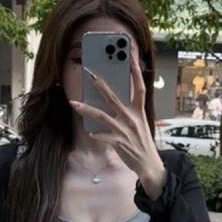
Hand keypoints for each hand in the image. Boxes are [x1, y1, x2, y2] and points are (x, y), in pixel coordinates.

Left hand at [69, 54, 166, 198]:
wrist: (147, 163)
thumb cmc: (142, 142)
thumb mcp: (141, 123)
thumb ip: (130, 112)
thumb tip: (117, 101)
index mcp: (140, 111)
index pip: (139, 87)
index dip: (136, 72)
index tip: (131, 58)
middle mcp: (132, 118)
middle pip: (114, 98)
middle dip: (101, 85)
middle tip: (90, 75)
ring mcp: (124, 130)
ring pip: (101, 116)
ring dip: (86, 109)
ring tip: (74, 103)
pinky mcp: (117, 142)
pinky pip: (102, 136)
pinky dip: (95, 134)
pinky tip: (89, 132)